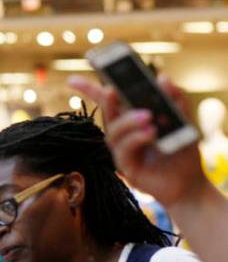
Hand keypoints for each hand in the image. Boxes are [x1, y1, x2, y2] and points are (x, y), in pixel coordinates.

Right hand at [68, 74, 206, 206]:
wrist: (188, 182)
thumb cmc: (182, 152)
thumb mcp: (183, 120)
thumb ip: (174, 99)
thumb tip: (163, 79)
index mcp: (133, 118)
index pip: (109, 101)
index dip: (90, 89)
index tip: (72, 80)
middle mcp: (123, 133)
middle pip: (107, 113)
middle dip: (105, 101)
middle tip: (111, 90)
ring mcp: (122, 150)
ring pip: (114, 132)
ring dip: (129, 122)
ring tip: (149, 118)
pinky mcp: (126, 167)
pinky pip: (123, 150)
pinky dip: (136, 139)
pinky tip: (151, 134)